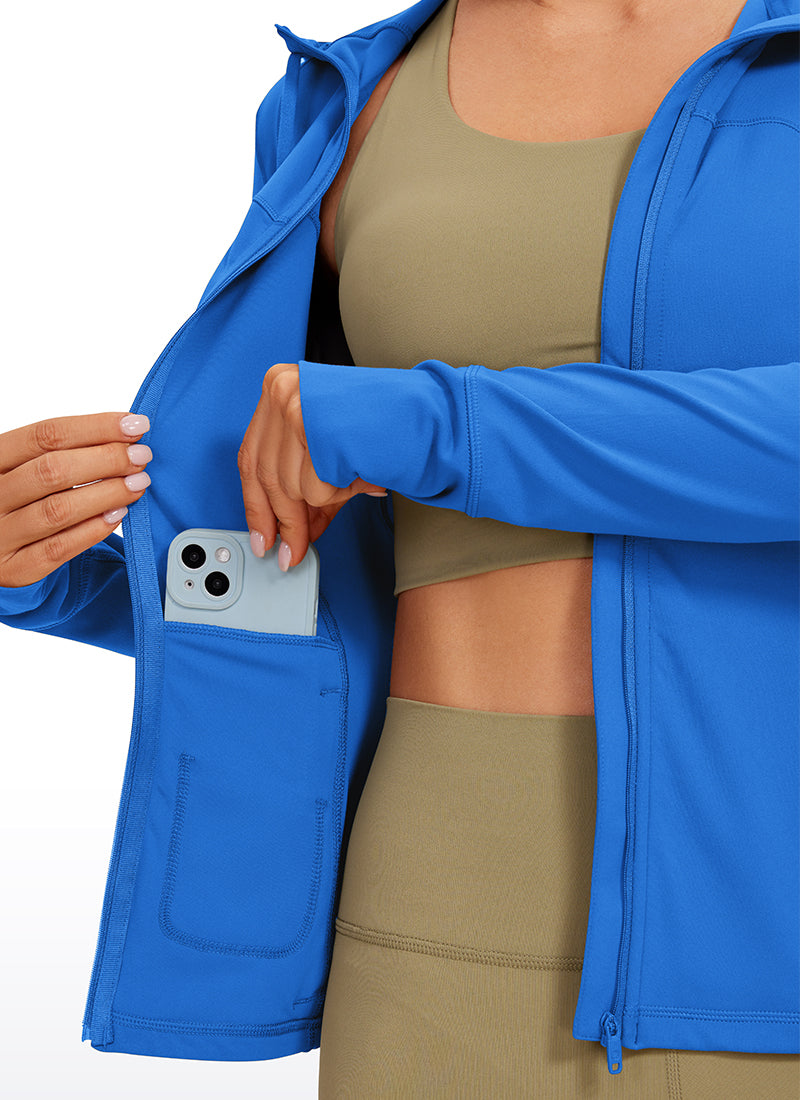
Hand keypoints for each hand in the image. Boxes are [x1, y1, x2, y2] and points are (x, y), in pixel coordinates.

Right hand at [0, 411, 152, 587]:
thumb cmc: (19, 499)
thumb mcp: (25, 468)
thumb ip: (63, 452)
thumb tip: (124, 436)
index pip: (45, 435)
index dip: (95, 427)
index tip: (135, 424)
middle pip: (53, 470)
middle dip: (107, 459)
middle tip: (142, 455)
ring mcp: (1, 534)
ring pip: (59, 510)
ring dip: (108, 493)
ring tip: (139, 482)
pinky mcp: (16, 568)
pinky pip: (59, 548)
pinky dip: (93, 529)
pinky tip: (119, 514)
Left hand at [238, 363, 385, 569]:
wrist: (431, 413)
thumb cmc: (383, 428)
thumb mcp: (330, 457)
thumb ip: (305, 490)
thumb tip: (289, 533)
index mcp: (278, 387)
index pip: (250, 459)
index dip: (256, 507)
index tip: (263, 538)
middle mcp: (282, 390)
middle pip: (266, 477)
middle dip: (285, 522)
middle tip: (294, 551)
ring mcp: (298, 405)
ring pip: (292, 486)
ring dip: (326, 498)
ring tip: (354, 480)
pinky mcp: (318, 426)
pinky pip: (315, 487)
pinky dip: (339, 493)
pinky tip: (359, 473)